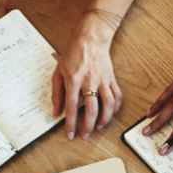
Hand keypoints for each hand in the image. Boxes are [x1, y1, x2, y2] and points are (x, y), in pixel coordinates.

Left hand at [52, 10, 123, 139]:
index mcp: (74, 79)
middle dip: (88, 126)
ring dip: (104, 119)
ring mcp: (103, 80)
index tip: (70, 134)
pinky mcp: (112, 78)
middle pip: (92, 109)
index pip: (72, 107)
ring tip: (98, 127)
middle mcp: (90, 81)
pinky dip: (115, 108)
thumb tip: (56, 112)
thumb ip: (57, 93)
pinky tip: (110, 114)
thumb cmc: (73, 53)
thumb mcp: (58, 71)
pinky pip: (117, 96)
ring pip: (108, 104)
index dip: (70, 123)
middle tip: (85, 136)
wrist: (91, 37)